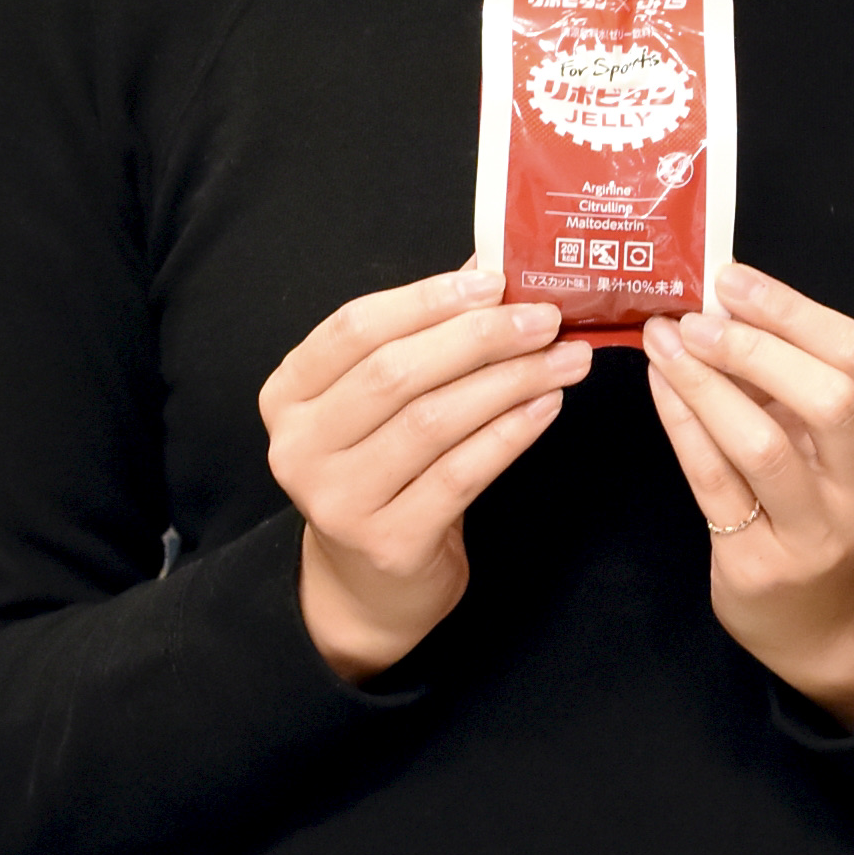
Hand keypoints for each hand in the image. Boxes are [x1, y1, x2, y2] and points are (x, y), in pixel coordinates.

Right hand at [264, 264, 590, 680]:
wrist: (371, 585)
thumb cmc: (383, 473)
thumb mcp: (382, 403)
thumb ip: (422, 337)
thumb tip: (489, 269)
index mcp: (288, 396)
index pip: (354, 328)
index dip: (426, 299)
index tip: (495, 282)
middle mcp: (299, 447)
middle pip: (396, 373)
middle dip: (481, 338)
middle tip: (545, 318)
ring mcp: (338, 500)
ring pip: (433, 422)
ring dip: (510, 382)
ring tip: (565, 359)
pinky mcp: (388, 542)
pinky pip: (460, 475)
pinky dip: (509, 434)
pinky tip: (546, 408)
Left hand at [643, 263, 853, 729]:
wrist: (825, 622)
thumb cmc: (822, 510)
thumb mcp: (835, 447)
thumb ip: (797, 382)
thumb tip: (727, 303)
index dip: (793, 311)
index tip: (734, 280)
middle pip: (829, 398)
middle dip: (756, 346)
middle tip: (697, 316)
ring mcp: (816, 533)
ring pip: (763, 444)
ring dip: (706, 382)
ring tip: (666, 343)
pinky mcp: (759, 565)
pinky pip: (713, 481)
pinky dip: (682, 423)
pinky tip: (660, 386)